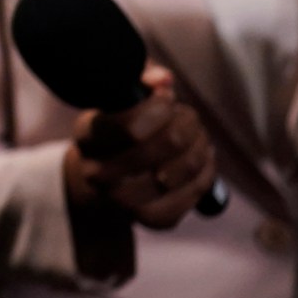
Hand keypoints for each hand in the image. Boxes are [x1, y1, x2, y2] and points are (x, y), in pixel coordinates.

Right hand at [61, 66, 214, 230]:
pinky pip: (198, 189)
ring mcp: (129, 203)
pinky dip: (208, 167)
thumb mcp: (115, 96)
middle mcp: (103, 176)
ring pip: (188, 165)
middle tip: (185, 113)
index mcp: (90, 139)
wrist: (97, 178)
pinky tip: (201, 154)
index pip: (132, 126)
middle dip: (187, 120)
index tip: (166, 96)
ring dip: (201, 141)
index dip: (160, 106)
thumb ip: (138, 77)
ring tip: (195, 132)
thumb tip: (164, 80)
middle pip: (170, 142)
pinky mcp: (156, 220)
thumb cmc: (112, 125)